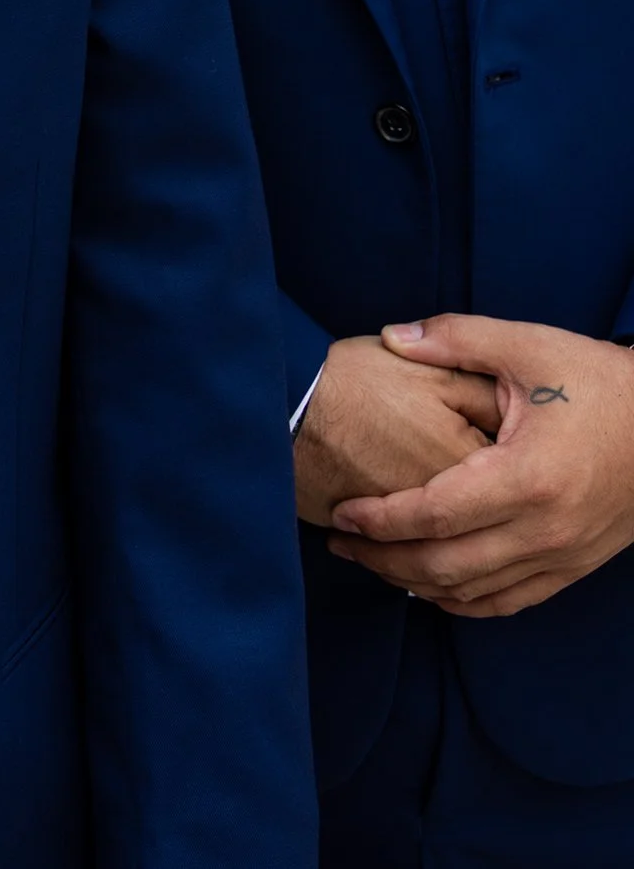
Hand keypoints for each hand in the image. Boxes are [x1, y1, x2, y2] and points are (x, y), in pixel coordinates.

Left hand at [329, 317, 633, 616]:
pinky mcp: (574, 567)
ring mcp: (562, 556)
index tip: (342, 512)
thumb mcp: (528, 345)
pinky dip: (463, 601)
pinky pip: (509, 601)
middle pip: (446, 566)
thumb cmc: (598, 381)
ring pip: (474, 593)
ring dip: (416, 584)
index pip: (436, 513)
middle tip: (341, 543)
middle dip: (384, 559)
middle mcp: (545, 529)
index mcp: (527, 477)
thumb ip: (455, 339)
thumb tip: (392, 337)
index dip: (381, 519)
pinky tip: (429, 585)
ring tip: (372, 561)